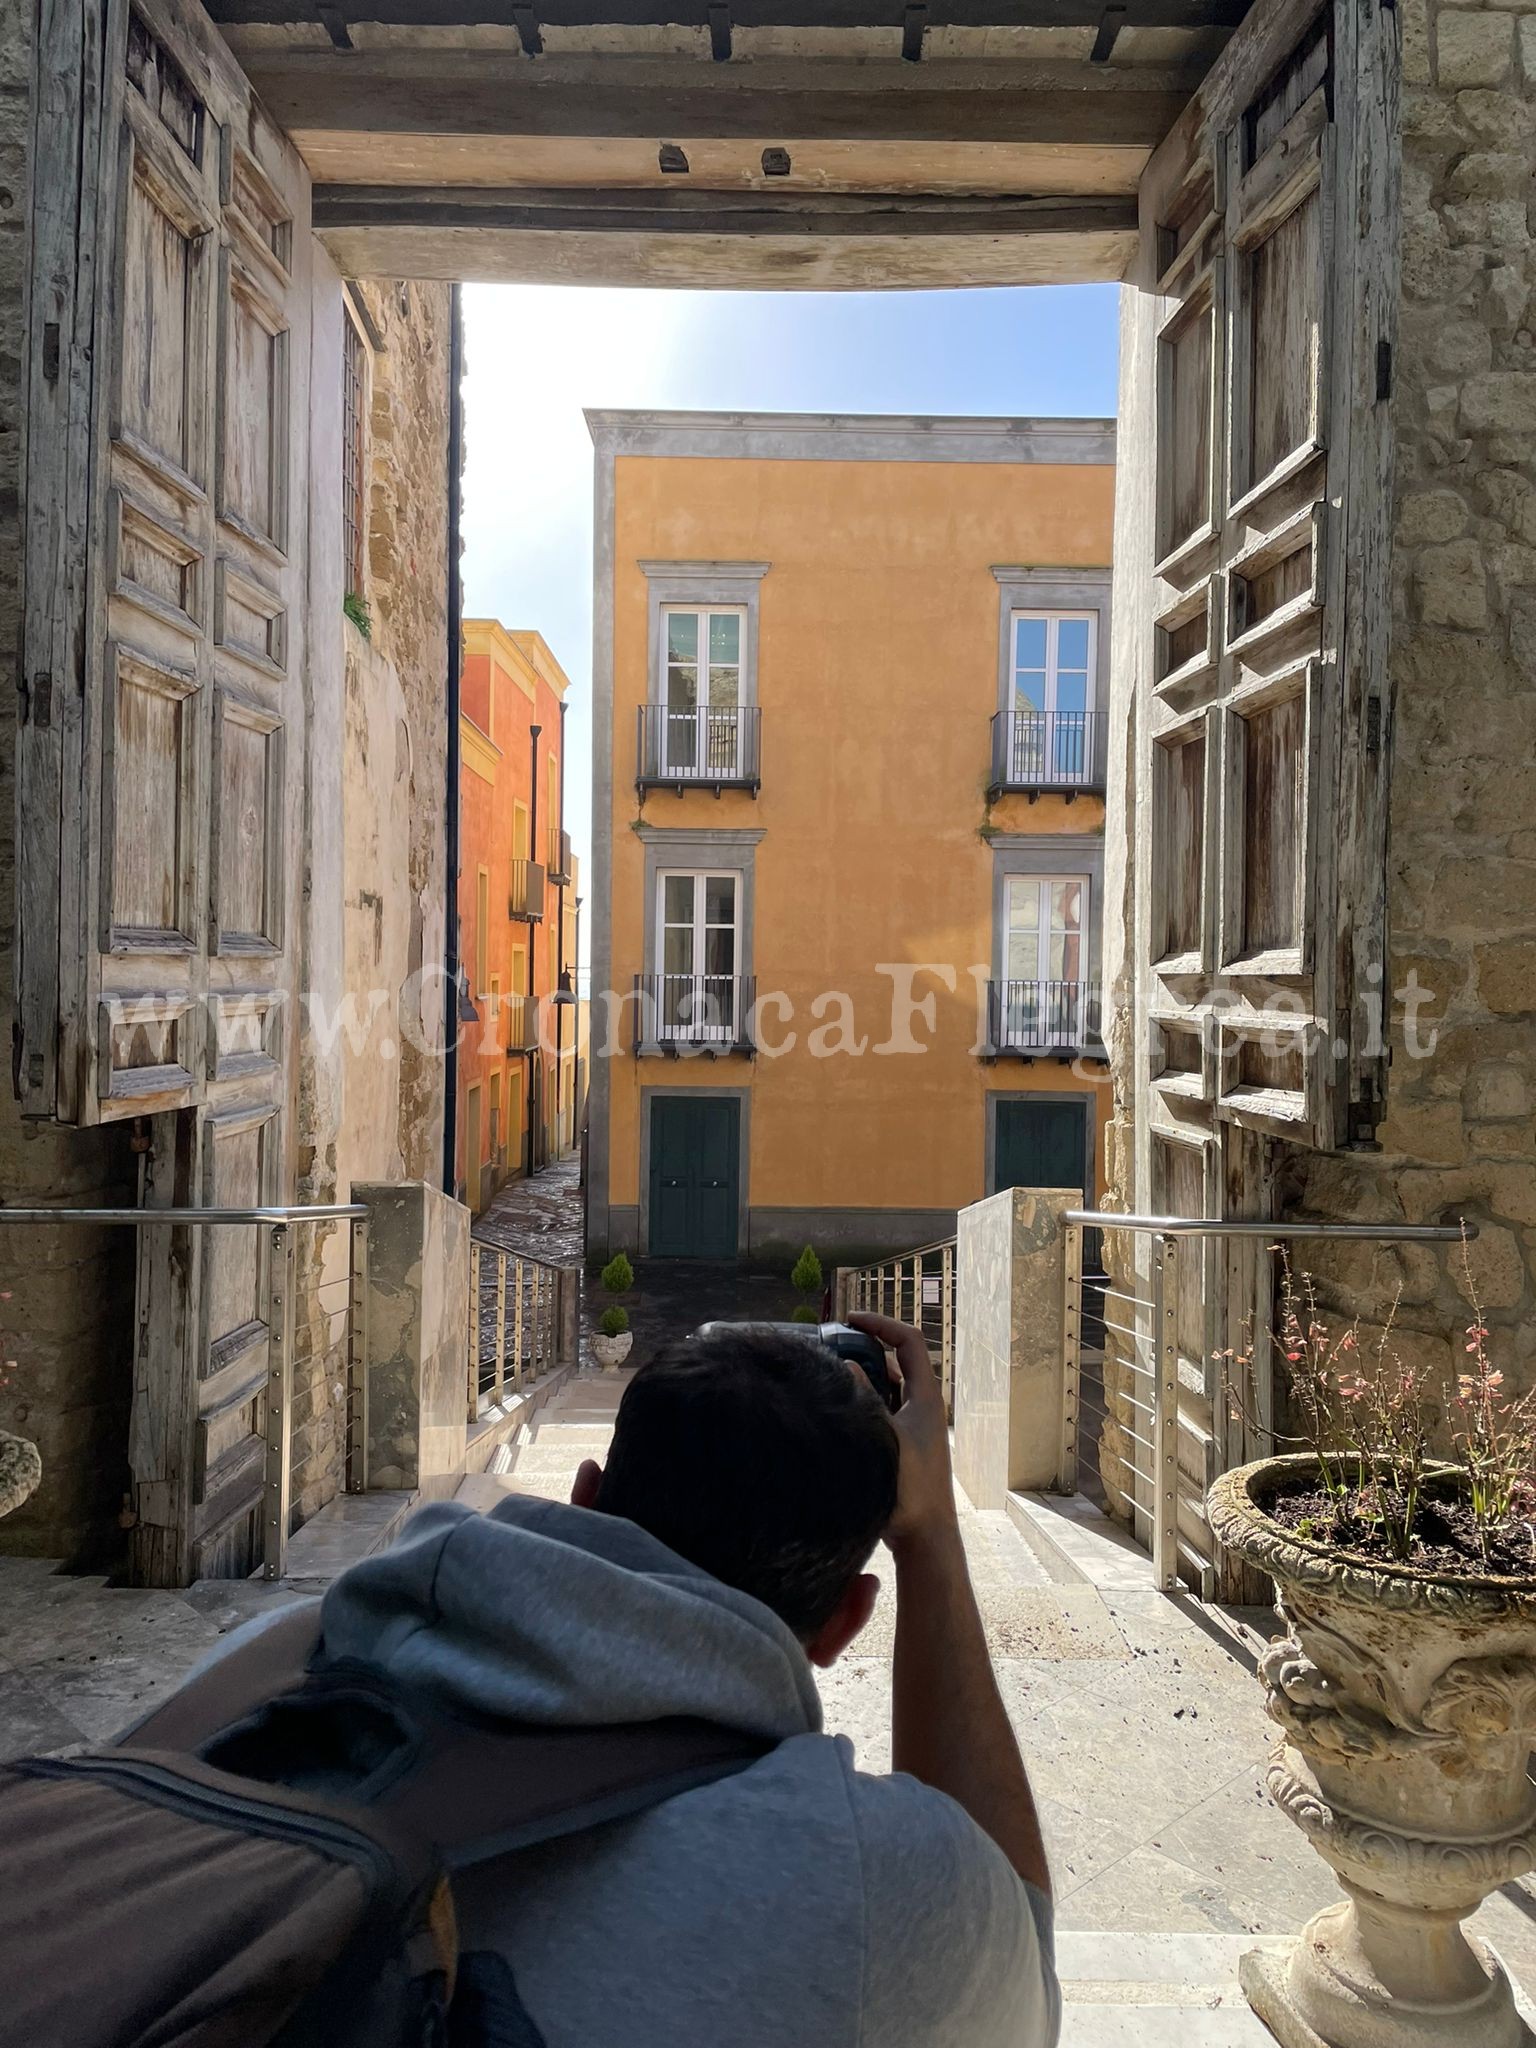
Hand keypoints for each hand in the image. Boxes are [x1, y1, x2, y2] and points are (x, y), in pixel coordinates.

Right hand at [847, 1312, 958, 1552]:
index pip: (908, 1342)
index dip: (881, 1324)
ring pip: (887, 1387)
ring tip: (830, 1374)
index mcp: (927, 1397)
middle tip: (834, 1345)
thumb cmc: (910, 1488)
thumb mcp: (883, 1438)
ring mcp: (915, 1426)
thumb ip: (864, 1401)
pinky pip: (882, 1410)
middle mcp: (924, 1406)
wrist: (925, 1535)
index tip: (851, 1319)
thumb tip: (847, 1367)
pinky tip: (839, 1409)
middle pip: (896, 1361)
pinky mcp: (904, 1445)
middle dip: (866, 1348)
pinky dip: (862, 1401)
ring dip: (862, 1377)